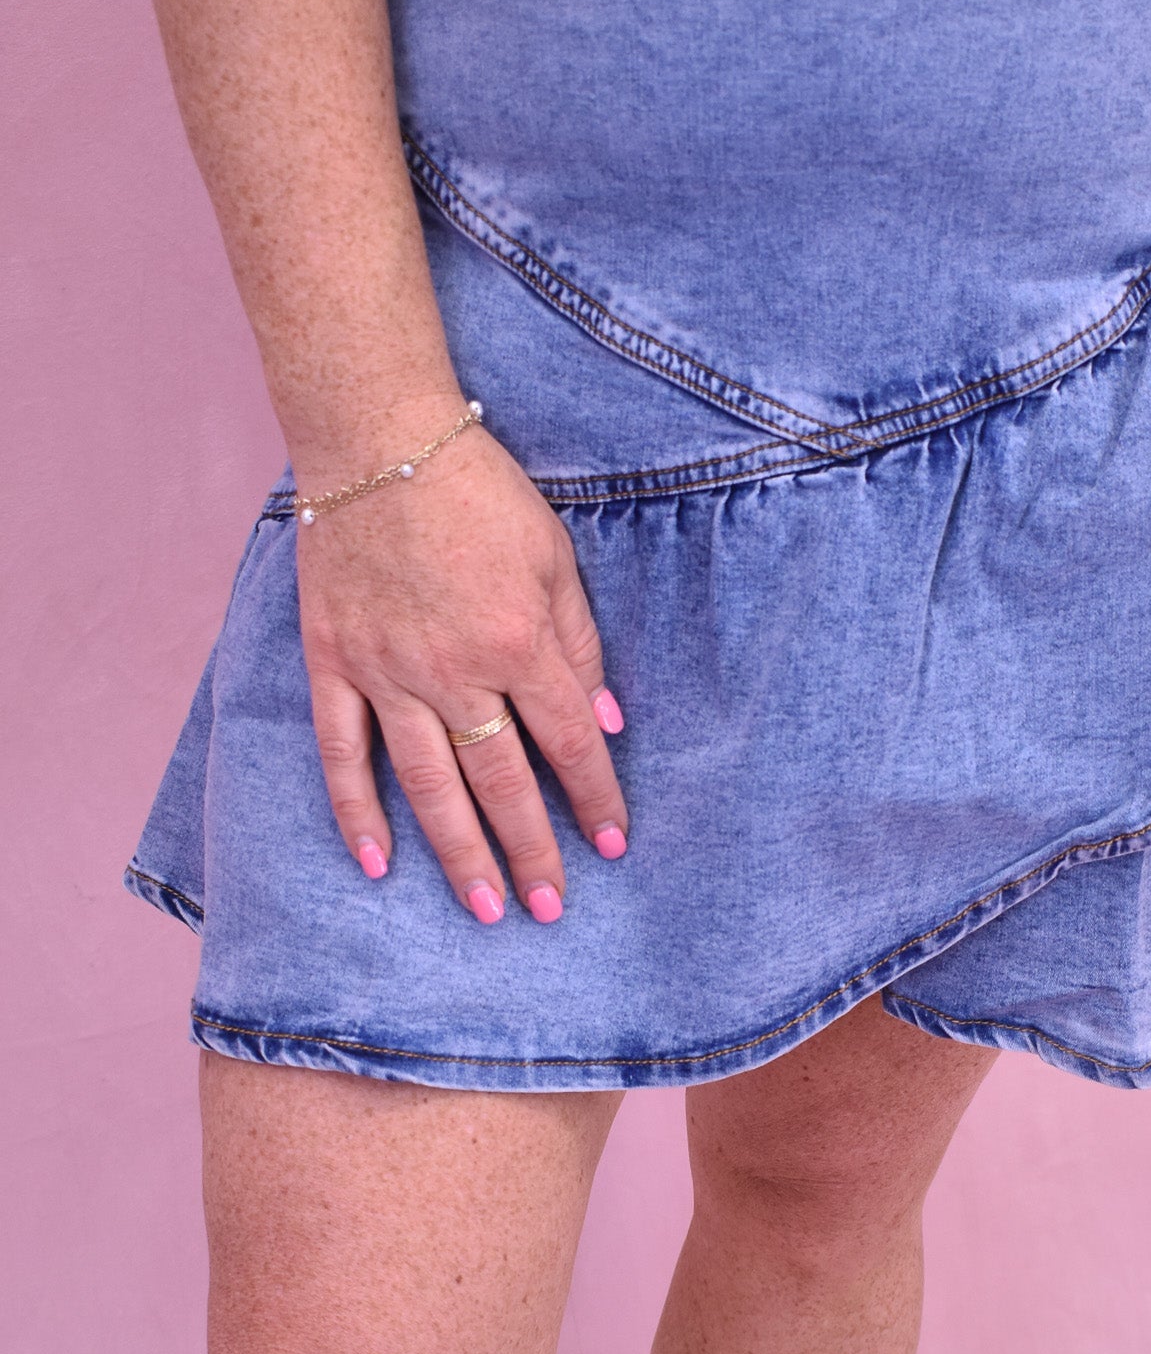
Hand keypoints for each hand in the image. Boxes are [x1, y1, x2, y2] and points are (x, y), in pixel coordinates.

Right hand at [296, 418, 627, 924]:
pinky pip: (344, 753)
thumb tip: (606, 721)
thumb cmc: (480, 493)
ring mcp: (387, 673)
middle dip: (533, 852)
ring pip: (427, 785)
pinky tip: (376, 863)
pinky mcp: (334, 664)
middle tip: (551, 910)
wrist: (380, 443)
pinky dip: (357, 811)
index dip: (595, 799)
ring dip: (459, 854)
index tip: (612, 846)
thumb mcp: (555, 556)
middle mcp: (454, 670)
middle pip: (501, 782)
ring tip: (486, 909)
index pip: (569, 742)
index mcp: (518, 640)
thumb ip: (580, 643)